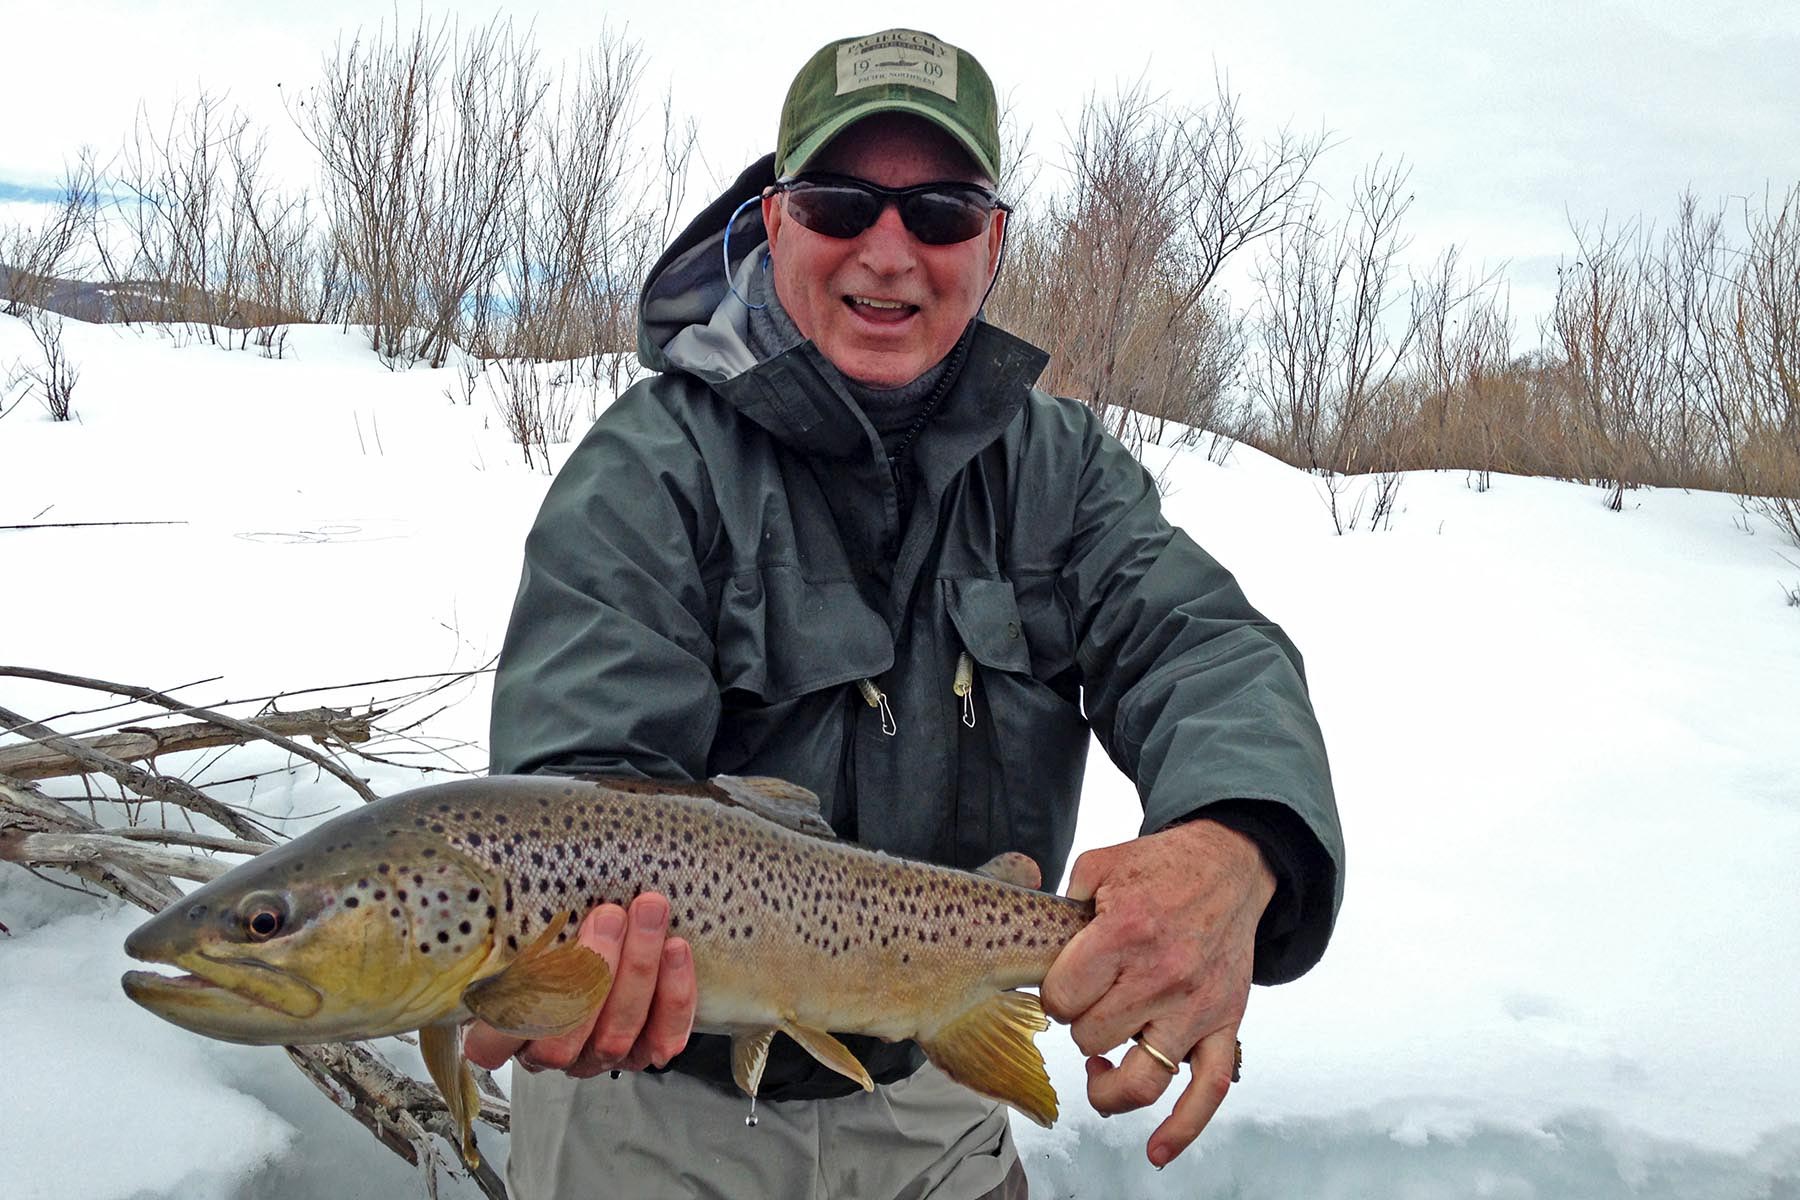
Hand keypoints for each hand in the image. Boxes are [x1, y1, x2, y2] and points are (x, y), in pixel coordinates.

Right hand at [464, 892, 696, 1077]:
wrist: (612, 946)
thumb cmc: (553, 937)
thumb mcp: (524, 932)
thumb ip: (519, 929)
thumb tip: (508, 893)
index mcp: (508, 1031)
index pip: (499, 1036)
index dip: (521, 996)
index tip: (542, 944)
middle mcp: (553, 1053)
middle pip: (567, 1035)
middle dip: (594, 970)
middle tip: (611, 915)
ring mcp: (600, 1057)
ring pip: (618, 1033)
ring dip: (638, 968)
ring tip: (649, 912)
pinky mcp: (645, 1052)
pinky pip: (664, 1035)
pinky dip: (674, 994)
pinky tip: (676, 949)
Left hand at [1040, 819, 1274, 1167]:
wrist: (1231, 866)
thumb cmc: (1161, 867)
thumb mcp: (1100, 864)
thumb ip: (1060, 900)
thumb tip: (1027, 930)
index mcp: (1127, 932)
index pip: (1062, 998)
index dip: (1053, 994)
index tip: (1064, 981)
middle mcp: (1165, 975)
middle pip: (1092, 1038)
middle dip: (1080, 1023)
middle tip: (1091, 999)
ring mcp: (1198, 1007)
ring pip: (1141, 1079)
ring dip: (1109, 1083)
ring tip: (1098, 1068)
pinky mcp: (1226, 1024)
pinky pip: (1208, 1092)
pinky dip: (1183, 1129)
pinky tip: (1157, 1151)